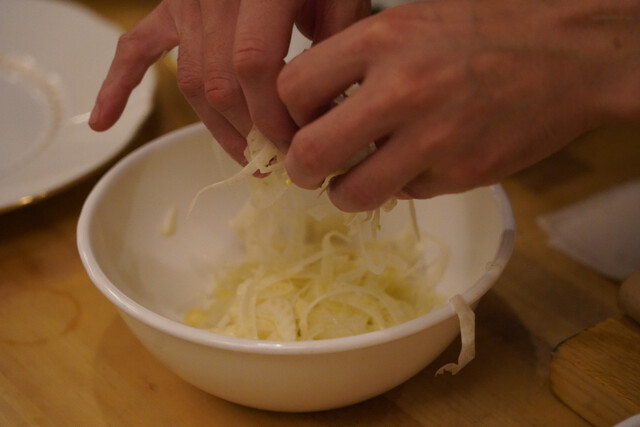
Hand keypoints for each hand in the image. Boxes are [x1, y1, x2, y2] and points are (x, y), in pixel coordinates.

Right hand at [89, 0, 369, 162]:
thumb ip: (335, 48)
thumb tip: (325, 112)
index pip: (254, 66)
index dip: (272, 115)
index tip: (296, 144)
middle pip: (220, 83)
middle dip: (250, 131)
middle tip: (279, 159)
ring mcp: (187, 1)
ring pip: (191, 82)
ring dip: (217, 127)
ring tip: (245, 156)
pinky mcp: (171, 7)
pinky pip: (137, 47)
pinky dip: (119, 85)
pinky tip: (103, 121)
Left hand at [278, 0, 639, 211]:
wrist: (573, 51)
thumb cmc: (490, 28)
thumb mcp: (414, 20)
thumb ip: (360, 60)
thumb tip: (317, 106)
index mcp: (382, 39)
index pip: (292, 89)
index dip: (288, 115)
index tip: (300, 124)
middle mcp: (401, 89)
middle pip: (310, 153)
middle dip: (302, 170)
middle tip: (311, 170)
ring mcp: (433, 138)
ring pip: (352, 192)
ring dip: (345, 192)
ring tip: (357, 179)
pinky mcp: (462, 174)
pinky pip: (405, 195)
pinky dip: (401, 188)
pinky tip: (418, 165)